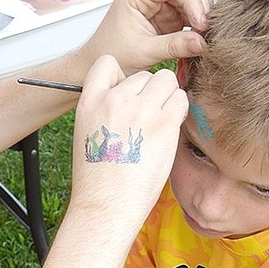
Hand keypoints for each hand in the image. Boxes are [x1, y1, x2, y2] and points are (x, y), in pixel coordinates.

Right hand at [69, 56, 186, 214]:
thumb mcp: (86, 134)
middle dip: (150, 93)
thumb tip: (129, 97)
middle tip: (148, 119)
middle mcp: (115, 100)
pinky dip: (180, 110)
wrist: (107, 204)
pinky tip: (170, 129)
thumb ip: (104, 109)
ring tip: (161, 123)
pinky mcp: (164, 123)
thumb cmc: (97, 178)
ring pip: (167, 81)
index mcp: (90, 101)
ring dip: (168, 98)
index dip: (122, 76)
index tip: (128, 95)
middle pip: (144, 75)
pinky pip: (181, 99)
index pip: (107, 63)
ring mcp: (141, 110)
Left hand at [83, 0, 210, 74]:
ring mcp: (158, 3)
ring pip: (191, 0)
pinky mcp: (166, 16)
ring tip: (203, 37)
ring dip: (200, 17)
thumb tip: (203, 42)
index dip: (192, 0)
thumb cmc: (111, 55)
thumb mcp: (144, 52)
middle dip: (199, 8)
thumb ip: (174, 45)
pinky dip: (197, 25)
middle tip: (206, 33)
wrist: (97, 64)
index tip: (200, 23)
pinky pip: (189, 14)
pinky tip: (199, 39)